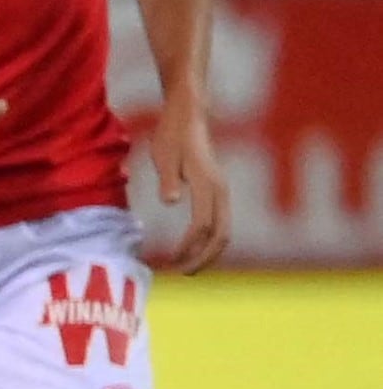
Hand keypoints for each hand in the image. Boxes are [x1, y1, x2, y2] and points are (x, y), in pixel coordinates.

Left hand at [142, 96, 229, 272]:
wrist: (189, 115)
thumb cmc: (171, 135)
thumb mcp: (163, 155)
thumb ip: (168, 179)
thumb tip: (171, 201)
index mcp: (207, 183)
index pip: (203, 225)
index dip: (190, 247)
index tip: (172, 260)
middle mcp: (220, 189)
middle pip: (221, 234)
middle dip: (204, 258)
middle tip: (183, 273)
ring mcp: (222, 190)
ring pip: (225, 230)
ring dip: (208, 253)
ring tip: (187, 267)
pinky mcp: (218, 190)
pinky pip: (221, 222)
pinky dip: (211, 240)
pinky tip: (193, 248)